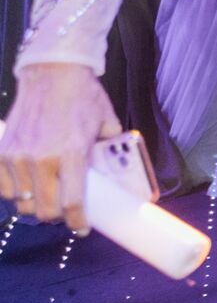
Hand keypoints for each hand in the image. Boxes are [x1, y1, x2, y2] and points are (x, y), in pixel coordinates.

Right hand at [0, 64, 122, 232]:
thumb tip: (118, 171)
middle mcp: (42, 159)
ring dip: (36, 205)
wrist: (51, 74)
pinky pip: (5, 189)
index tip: (82, 228)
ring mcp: (18, 157)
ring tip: (48, 198)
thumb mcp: (106, 123)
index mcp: (71, 153)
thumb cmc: (82, 97)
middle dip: (57, 217)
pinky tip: (28, 187)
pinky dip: (15, 193)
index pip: (72, 204)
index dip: (77, 222)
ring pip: (23, 202)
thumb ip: (110, 150)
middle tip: (65, 213)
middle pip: (45, 209)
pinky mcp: (2, 152)